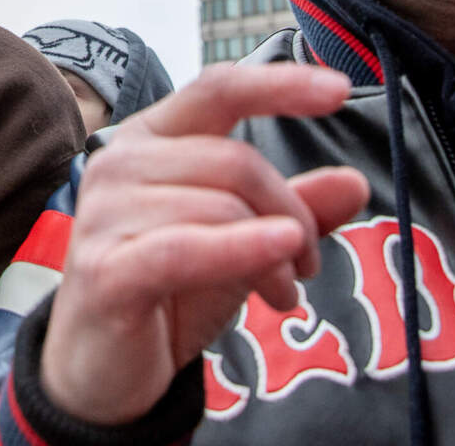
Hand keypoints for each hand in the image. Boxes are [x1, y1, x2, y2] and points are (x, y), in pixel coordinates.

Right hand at [39, 63, 368, 424]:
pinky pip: (189, 249)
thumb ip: (291, 211)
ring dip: (274, 256)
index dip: (279, 85)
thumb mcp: (241, 244)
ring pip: (222, 208)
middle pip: (236, 161)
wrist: (100, 369)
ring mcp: (105, 214)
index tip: (341, 90)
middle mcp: (119, 162)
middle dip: (292, 213)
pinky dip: (243, 251)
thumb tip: (354, 182)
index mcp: (149, 139)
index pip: (217, 89)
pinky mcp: (106, 270)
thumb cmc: (167, 292)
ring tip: (283, 293)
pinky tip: (282, 263)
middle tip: (307, 264)